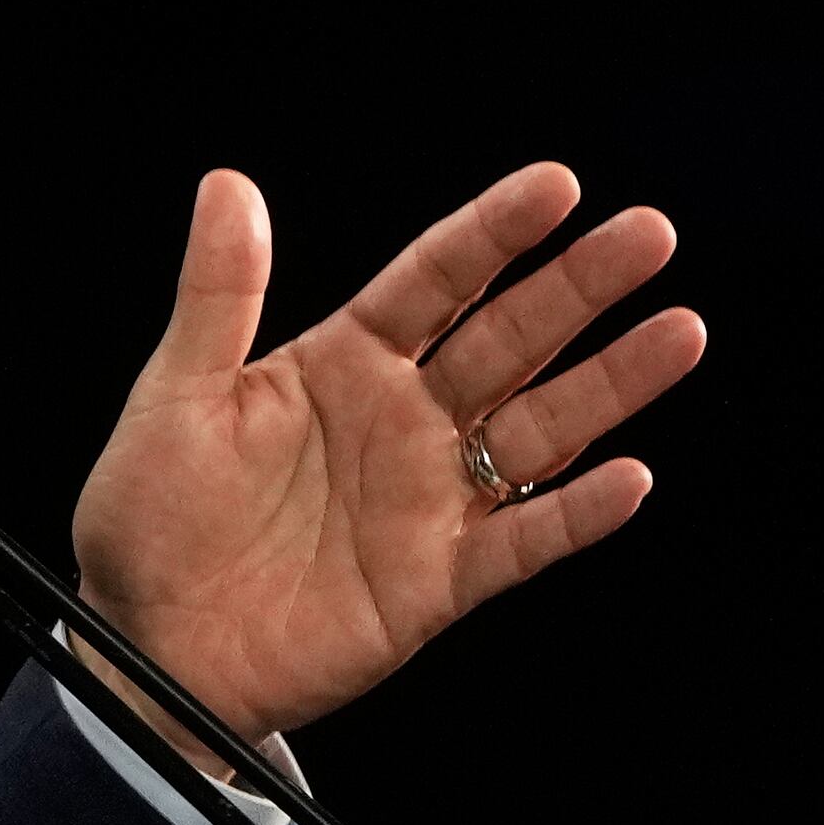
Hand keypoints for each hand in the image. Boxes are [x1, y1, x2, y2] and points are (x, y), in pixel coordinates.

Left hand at [70, 163, 708, 746]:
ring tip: (678, 332)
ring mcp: (427, 498)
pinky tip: (628, 479)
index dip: (494, 233)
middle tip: (649, 233)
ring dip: (609, 385)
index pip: (433, 281)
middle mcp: (400, 420)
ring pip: (539, 429)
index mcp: (341, 362)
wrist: (146, 639)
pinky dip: (575, 514)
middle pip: (507, 340)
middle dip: (578, 288)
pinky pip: (522, 541)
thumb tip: (228, 184)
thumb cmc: (151, 511)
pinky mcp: (438, 581)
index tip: (557, 185)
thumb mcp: (176, 392)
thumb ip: (218, 293)